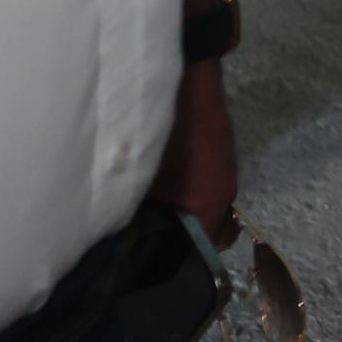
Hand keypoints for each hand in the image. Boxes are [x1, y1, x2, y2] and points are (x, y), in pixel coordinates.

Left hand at [147, 58, 236, 245]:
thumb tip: (116, 239)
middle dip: (170, 238)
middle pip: (201, 233)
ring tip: (136, 212)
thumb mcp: (139, 180)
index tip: (136, 262)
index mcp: (212, 206)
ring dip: (172, 214)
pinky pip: (197, 189)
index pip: (199, 254)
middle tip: (132, 239)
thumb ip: (131, 214)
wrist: (187, 78)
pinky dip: (177, 194)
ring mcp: (222, 174)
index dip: (166, 260)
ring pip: (197, 210)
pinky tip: (148, 186)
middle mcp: (225, 195)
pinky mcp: (214, 158)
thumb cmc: (164, 134)